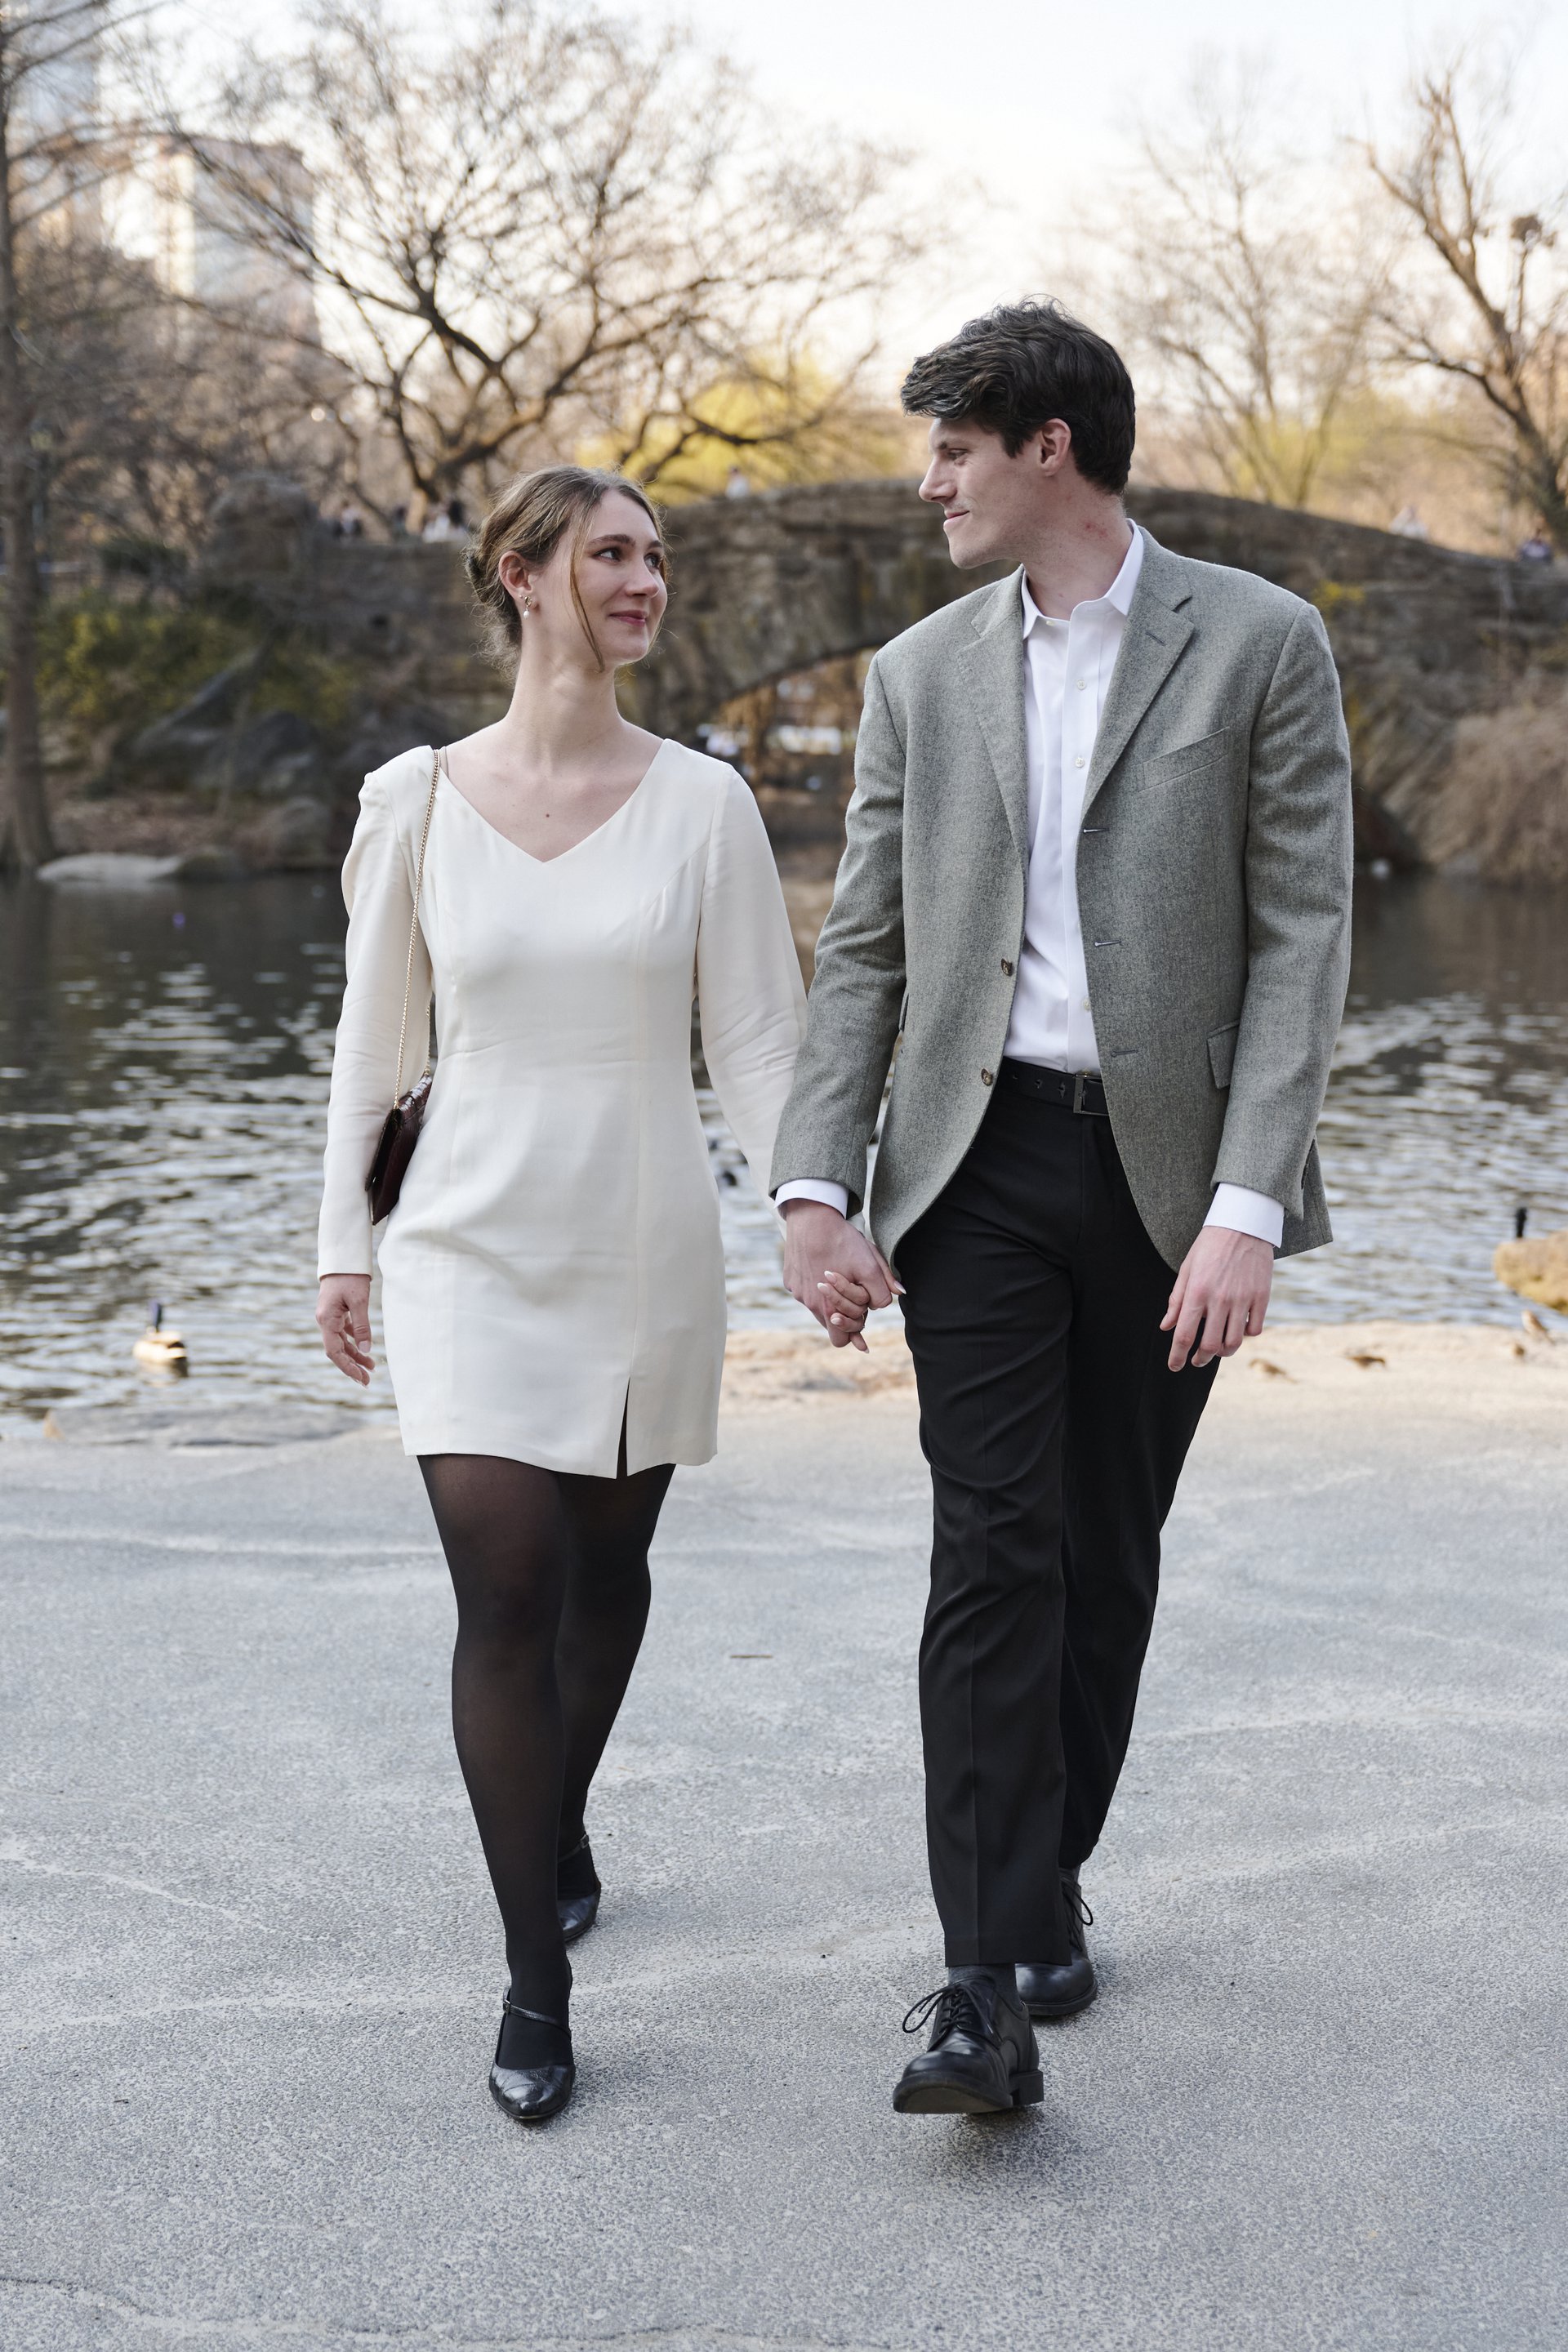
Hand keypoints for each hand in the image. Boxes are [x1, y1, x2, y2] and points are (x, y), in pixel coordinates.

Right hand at [317, 1274, 373, 1384]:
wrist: (343, 1257)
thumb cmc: (350, 1276)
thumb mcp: (359, 1301)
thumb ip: (362, 1326)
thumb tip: (366, 1350)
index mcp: (327, 1319)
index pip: (334, 1351)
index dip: (347, 1367)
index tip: (360, 1379)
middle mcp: (325, 1320)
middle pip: (337, 1350)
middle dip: (351, 1366)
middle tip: (367, 1381)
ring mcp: (330, 1317)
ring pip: (342, 1342)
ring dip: (355, 1355)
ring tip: (371, 1368)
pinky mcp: (336, 1312)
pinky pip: (344, 1332)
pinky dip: (354, 1341)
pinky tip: (365, 1348)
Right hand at [780, 1201, 900, 1352]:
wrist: (811, 1216)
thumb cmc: (842, 1241)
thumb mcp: (870, 1264)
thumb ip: (883, 1287)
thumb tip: (898, 1296)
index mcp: (828, 1308)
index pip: (841, 1339)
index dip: (854, 1333)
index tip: (862, 1333)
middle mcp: (809, 1303)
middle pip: (829, 1323)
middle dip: (843, 1317)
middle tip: (854, 1303)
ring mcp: (797, 1290)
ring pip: (817, 1306)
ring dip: (830, 1300)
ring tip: (839, 1280)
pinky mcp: (790, 1278)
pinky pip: (805, 1290)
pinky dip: (815, 1285)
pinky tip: (823, 1266)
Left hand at [1161, 1227, 1272, 1371]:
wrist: (1243, 1224)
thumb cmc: (1210, 1246)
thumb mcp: (1187, 1269)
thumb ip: (1177, 1301)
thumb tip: (1166, 1326)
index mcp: (1197, 1293)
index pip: (1184, 1335)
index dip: (1177, 1356)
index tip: (1175, 1366)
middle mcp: (1220, 1299)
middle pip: (1210, 1346)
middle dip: (1200, 1359)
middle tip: (1196, 1360)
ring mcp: (1243, 1299)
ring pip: (1234, 1342)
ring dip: (1223, 1352)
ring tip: (1217, 1349)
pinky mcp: (1262, 1297)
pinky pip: (1254, 1328)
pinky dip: (1245, 1335)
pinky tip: (1238, 1330)